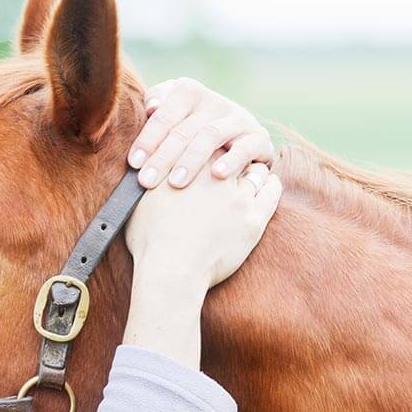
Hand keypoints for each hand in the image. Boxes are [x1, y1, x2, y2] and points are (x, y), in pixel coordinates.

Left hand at [127, 78, 274, 189]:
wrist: (234, 143)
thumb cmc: (188, 133)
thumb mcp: (169, 118)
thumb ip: (156, 107)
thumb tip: (151, 107)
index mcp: (189, 92)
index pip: (165, 113)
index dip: (148, 138)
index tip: (134, 163)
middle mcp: (215, 101)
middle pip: (184, 128)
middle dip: (163, 156)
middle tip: (147, 180)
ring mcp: (238, 118)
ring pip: (210, 136)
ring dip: (191, 160)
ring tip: (176, 183)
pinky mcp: (258, 138)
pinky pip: (245, 148)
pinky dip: (231, 161)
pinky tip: (217, 175)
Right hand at [127, 161, 279, 289]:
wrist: (171, 271)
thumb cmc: (150, 241)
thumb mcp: (139, 201)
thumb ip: (151, 178)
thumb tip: (143, 169)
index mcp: (189, 165)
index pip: (208, 141)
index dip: (210, 146)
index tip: (212, 153)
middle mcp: (216, 174)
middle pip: (234, 151)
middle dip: (233, 155)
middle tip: (233, 161)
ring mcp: (238, 196)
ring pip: (256, 170)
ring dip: (253, 171)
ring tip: (252, 174)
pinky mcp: (253, 218)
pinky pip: (272, 191)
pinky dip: (270, 185)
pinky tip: (267, 185)